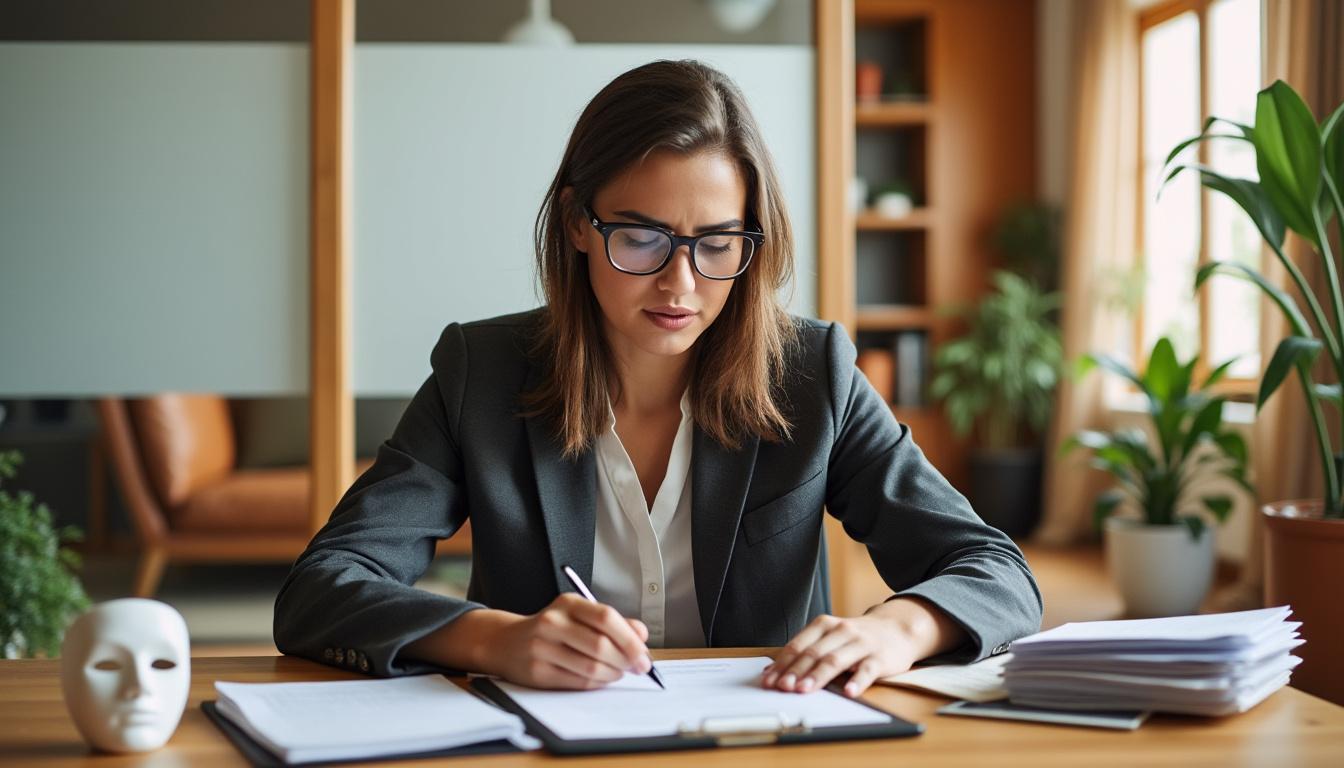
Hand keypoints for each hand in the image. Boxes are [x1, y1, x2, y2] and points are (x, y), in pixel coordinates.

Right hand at [489, 593, 651, 689]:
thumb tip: (641, 635)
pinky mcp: (537, 671)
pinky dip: (596, 683)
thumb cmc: (552, 629)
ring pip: (590, 667)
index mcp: (568, 603)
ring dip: (612, 674)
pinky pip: (577, 682)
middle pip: (600, 645)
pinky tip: (600, 679)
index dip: (630, 638)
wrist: (506, 642)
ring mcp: (542, 647)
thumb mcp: (579, 615)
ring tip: (618, 673)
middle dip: (626, 660)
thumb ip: (612, 622)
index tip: (644, 654)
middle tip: (638, 668)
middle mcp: (553, 622)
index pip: (606, 618)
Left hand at [761, 614, 918, 697]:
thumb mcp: (829, 637)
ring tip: (804, 690)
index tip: (768, 680)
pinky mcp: (880, 658)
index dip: (782, 664)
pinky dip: (857, 681)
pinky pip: (867, 670)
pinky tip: (849, 692)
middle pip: (814, 653)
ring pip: (836, 660)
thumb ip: (805, 651)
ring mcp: (861, 643)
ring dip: (818, 676)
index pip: (798, 646)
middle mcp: (841, 631)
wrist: (896, 628)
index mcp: (824, 625)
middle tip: (782, 687)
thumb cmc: (855, 638)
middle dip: (796, 671)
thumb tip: (773, 672)